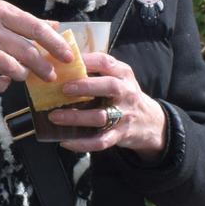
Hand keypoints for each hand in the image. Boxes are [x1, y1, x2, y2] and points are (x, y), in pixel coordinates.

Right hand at [0, 0, 75, 91]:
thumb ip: (19, 17)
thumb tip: (51, 24)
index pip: (35, 28)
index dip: (55, 43)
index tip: (68, 55)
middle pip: (27, 52)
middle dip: (45, 67)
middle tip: (52, 75)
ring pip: (11, 68)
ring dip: (23, 76)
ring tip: (25, 76)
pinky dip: (1, 85)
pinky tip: (3, 82)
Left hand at [53, 51, 168, 154]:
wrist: (150, 121)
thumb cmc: (123, 95)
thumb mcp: (117, 77)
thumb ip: (96, 70)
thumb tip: (60, 66)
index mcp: (123, 74)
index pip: (106, 62)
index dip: (86, 61)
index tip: (66, 62)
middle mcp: (126, 92)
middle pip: (109, 86)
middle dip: (85, 87)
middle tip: (63, 89)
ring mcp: (124, 115)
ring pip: (101, 117)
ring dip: (76, 117)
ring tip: (54, 116)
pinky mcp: (120, 134)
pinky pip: (101, 141)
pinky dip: (83, 143)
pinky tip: (66, 142)